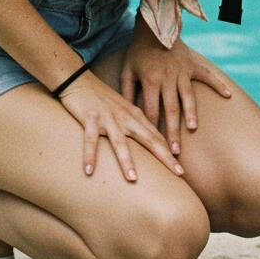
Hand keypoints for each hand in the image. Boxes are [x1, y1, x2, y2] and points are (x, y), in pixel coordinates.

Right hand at [58, 70, 183, 181]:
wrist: (79, 79)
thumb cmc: (102, 98)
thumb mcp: (123, 110)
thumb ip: (135, 125)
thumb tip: (149, 143)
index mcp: (135, 116)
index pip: (157, 137)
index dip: (169, 153)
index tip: (180, 171)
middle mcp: (125, 117)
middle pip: (148, 139)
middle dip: (164, 157)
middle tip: (178, 174)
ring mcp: (108, 118)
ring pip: (120, 142)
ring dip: (126, 160)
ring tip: (133, 179)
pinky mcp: (90, 118)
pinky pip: (90, 139)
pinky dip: (89, 155)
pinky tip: (88, 171)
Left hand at [120, 28, 231, 153]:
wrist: (155, 27)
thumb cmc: (138, 52)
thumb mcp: (127, 71)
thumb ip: (125, 92)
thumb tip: (124, 115)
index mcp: (150, 80)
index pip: (150, 110)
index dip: (152, 129)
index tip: (154, 146)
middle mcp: (167, 77)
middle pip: (170, 108)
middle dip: (172, 131)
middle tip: (175, 151)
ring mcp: (182, 71)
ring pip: (188, 96)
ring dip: (191, 113)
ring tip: (193, 129)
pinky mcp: (193, 64)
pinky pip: (208, 75)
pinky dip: (219, 84)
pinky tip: (228, 95)